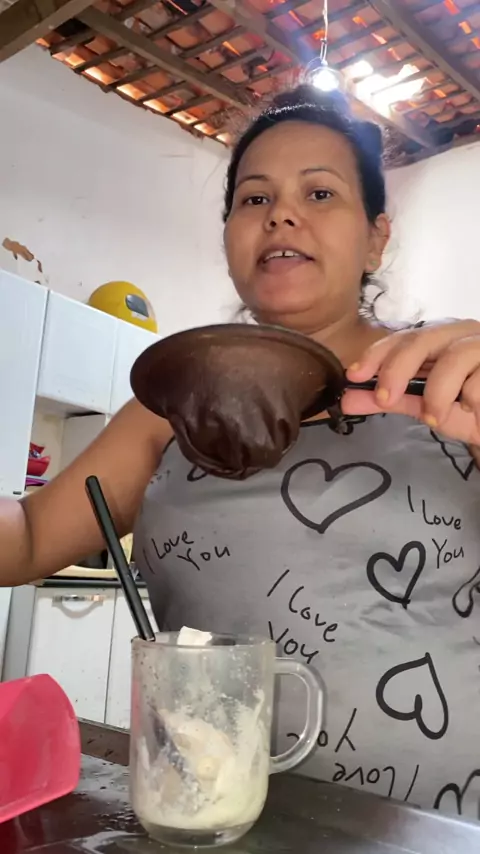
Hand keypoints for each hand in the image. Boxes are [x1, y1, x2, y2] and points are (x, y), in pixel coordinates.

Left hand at [342, 320, 479, 444]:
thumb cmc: (469, 409)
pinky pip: (479, 381)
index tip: (354, 376)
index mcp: (441, 340)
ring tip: (433, 417)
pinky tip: (474, 412)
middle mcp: (462, 334)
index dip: (377, 353)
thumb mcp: (426, 406)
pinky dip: (471, 401)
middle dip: (397, 369)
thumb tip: (347, 398)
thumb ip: (392, 400)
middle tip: (384, 399)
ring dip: (437, 394)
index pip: (404, 337)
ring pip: (454, 359)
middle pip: (424, 339)